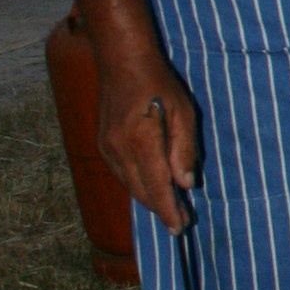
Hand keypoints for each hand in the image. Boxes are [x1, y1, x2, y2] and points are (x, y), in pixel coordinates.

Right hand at [96, 46, 200, 229]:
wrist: (121, 62)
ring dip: (150, 199)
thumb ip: (184, 149)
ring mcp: (107, 148)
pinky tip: (152, 187)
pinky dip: (138, 185)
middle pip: (142, 192)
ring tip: (170, 208)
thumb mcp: (182, 112)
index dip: (169, 210)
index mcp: (140, 141)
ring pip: (130, 186)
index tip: (180, 227)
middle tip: (182, 221)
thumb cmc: (158, 83)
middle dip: (162, 210)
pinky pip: (122, 175)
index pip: (157, 187)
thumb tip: (186, 183)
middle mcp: (118, 150)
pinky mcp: (103, 145)